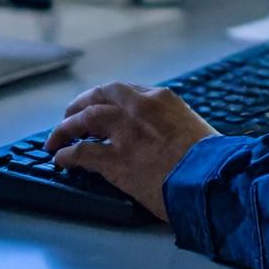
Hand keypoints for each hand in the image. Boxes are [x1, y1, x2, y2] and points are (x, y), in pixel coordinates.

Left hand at [46, 82, 215, 221]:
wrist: (212, 177)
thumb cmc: (213, 159)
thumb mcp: (196, 128)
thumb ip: (175, 124)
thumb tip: (169, 137)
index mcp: (161, 98)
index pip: (125, 91)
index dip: (107, 99)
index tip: (100, 106)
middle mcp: (138, 108)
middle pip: (99, 97)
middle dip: (80, 105)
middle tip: (69, 115)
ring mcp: (124, 132)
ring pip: (84, 120)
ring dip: (65, 128)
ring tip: (55, 139)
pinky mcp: (115, 160)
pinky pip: (81, 152)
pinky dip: (67, 155)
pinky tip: (61, 160)